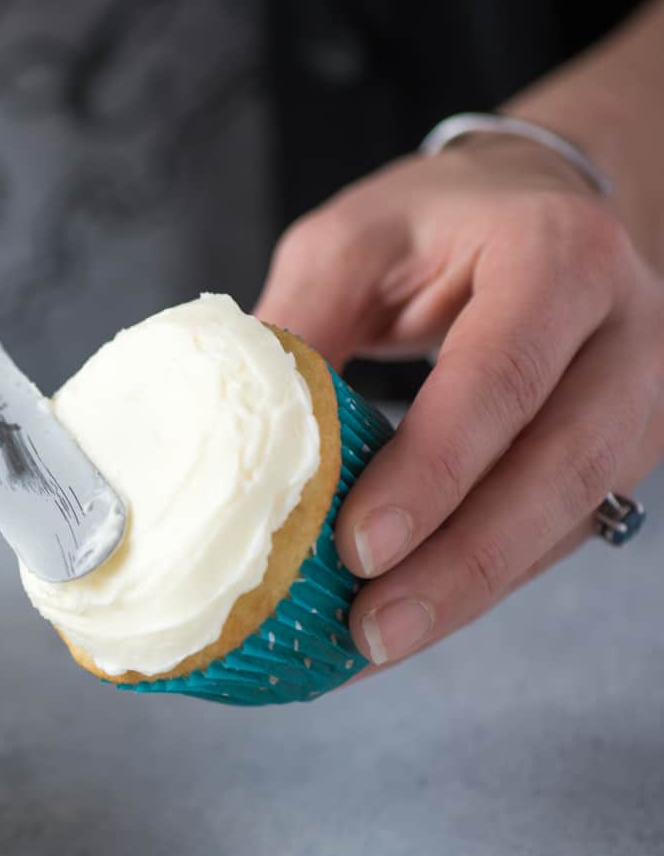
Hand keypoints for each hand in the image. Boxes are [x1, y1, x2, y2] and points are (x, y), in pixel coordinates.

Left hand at [257, 136, 663, 670]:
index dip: (434, 471)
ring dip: (468, 595)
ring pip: (566, 519)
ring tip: (370, 647)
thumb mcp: (351, 242)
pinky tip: (401, 624)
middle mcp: (624, 334)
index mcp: (556, 258)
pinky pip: (554, 536)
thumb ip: (301, 326)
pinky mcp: (619, 454)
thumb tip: (232, 440)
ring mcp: (639, 401)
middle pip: (557, 468)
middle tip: (370, 631)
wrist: (538, 208)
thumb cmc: (435, 222)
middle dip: (461, 566)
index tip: (359, 547)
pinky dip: (475, 587)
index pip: (502, 377)